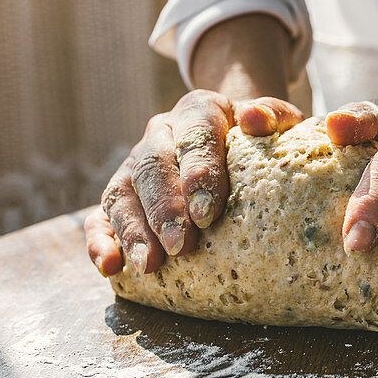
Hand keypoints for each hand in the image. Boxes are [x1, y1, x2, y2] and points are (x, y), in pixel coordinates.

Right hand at [85, 90, 303, 276]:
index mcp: (198, 110)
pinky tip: (110, 267)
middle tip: (179, 245)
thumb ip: (273, 115)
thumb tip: (254, 119)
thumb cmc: (262, 138)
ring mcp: (136, 163)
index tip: (207, 213)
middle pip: (153, 167)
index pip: (194, 136)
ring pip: (122, 192)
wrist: (239, 136)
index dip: (198, 173)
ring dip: (133, 230)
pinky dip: (100, 240)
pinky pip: (100, 214)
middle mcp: (161, 133)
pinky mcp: (123, 192)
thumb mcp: (277, 121)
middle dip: (165, 209)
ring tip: (149, 265)